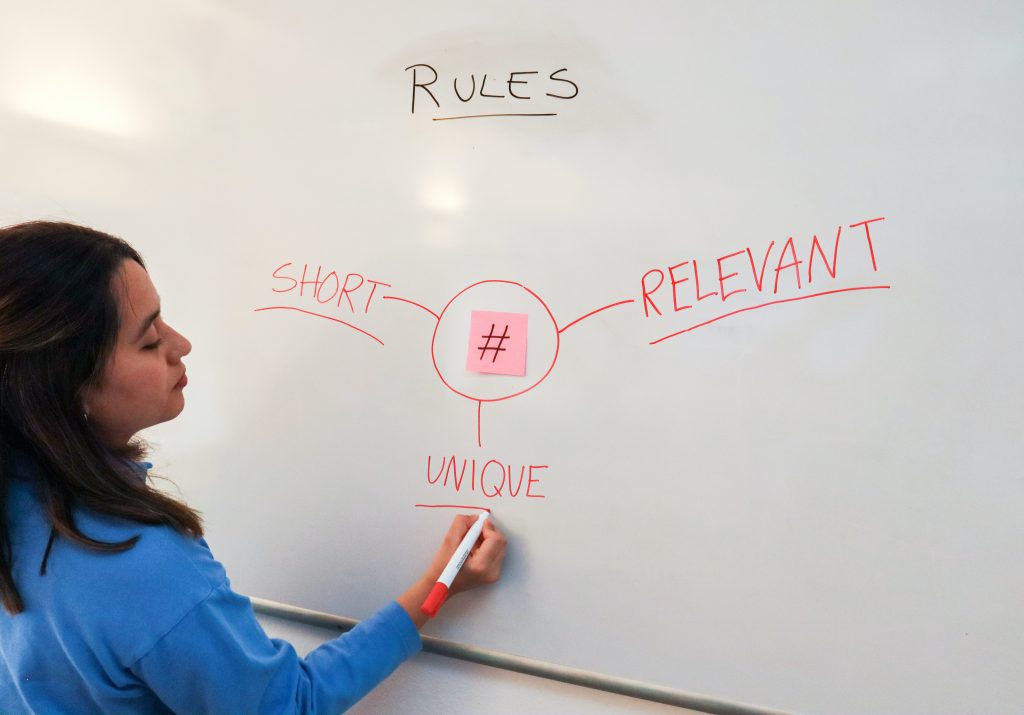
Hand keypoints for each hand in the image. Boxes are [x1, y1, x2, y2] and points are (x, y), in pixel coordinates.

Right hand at [397, 513, 506, 627]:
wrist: (440, 585)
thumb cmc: (442, 567)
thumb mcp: (449, 541)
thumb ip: (462, 524)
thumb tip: (475, 518)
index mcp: (480, 566)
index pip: (495, 539)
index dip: (487, 527)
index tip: (477, 523)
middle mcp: (491, 572)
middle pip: (501, 542)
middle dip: (488, 532)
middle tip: (473, 531)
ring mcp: (494, 574)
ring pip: (500, 546)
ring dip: (488, 538)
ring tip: (472, 542)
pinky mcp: (493, 573)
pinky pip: (497, 552)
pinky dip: (488, 546)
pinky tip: (475, 549)